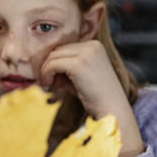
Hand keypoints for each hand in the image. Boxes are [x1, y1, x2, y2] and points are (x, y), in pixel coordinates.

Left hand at [39, 40, 142, 156]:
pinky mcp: (78, 64)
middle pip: (58, 50)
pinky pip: (52, 64)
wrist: (112, 110)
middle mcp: (91, 45)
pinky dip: (46, 74)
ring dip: (46, 70)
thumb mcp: (81, 76)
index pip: (65, 47)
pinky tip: (49, 85)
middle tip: (48, 82)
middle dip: (49, 65)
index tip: (53, 78)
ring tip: (49, 85)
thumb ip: (66, 67)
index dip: (55, 62)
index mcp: (94, 45)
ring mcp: (86, 53)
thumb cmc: (95, 97)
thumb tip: (45, 65)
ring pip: (53, 56)